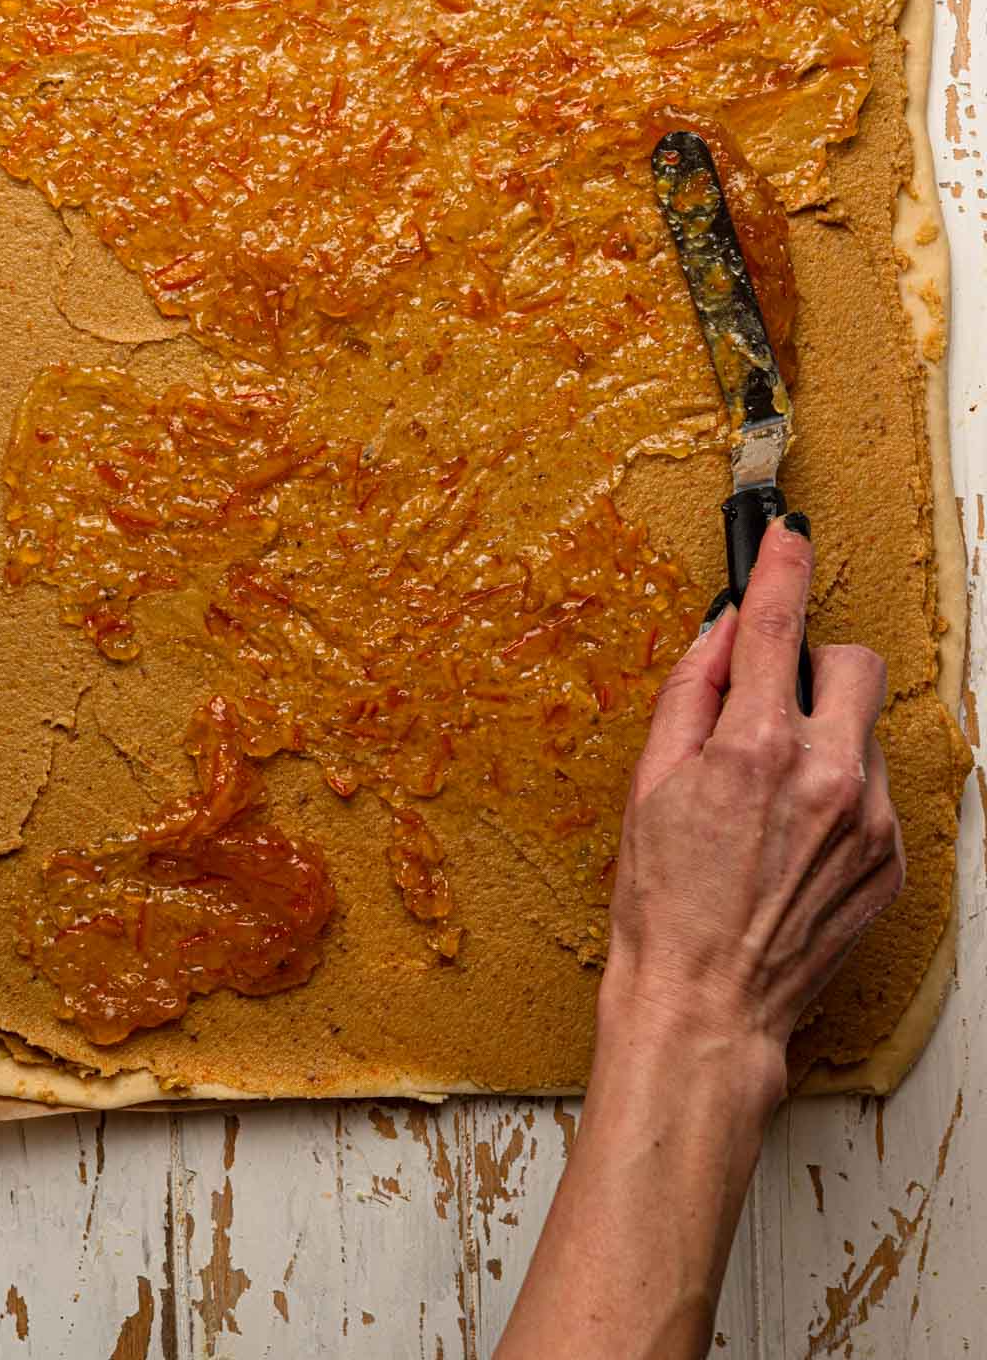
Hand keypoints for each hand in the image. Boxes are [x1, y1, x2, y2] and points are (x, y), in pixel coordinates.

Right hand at [601, 517, 904, 1088]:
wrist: (708, 1004)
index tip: (785, 536)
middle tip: (771, 708)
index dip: (780, 566)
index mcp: (757, 749)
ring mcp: (869, 822)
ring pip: (869, 730)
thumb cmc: (663, 902)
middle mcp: (828, 777)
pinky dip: (843, 795)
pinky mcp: (890, 862)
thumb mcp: (649, 782)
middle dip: (815, 669)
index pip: (777, 623)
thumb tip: (723, 632)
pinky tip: (796, 838)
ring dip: (828, 739)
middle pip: (855, 664)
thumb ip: (690, 693)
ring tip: (775, 798)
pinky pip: (878, 792)